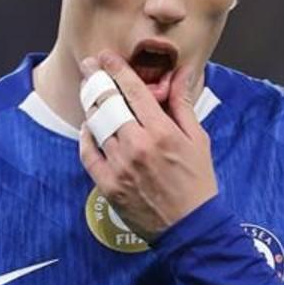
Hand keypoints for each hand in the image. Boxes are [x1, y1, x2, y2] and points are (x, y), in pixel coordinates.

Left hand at [78, 50, 215, 241]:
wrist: (191, 227)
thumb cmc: (197, 182)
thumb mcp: (197, 139)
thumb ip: (182, 104)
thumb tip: (179, 73)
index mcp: (161, 132)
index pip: (133, 91)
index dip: (116, 69)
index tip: (105, 56)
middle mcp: (137, 146)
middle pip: (108, 103)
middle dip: (96, 80)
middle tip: (88, 67)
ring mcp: (120, 166)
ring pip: (96, 126)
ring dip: (91, 106)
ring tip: (89, 94)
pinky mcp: (108, 185)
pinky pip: (88, 153)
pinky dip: (85, 138)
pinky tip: (88, 128)